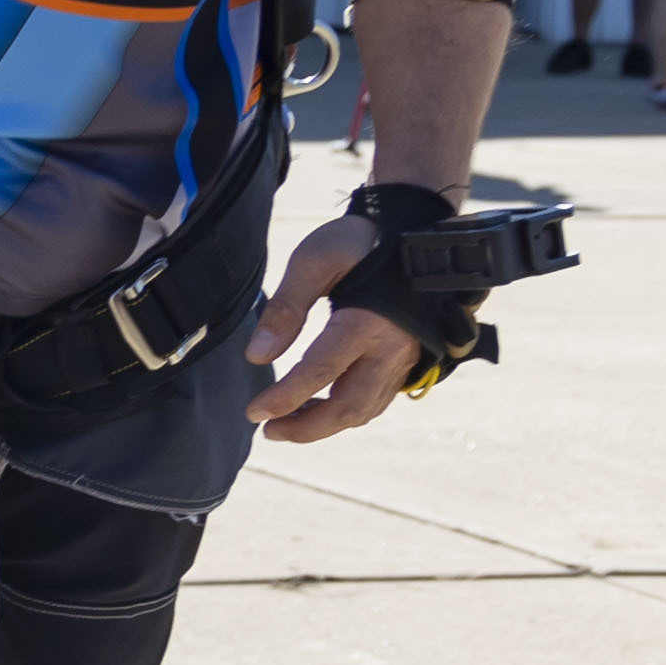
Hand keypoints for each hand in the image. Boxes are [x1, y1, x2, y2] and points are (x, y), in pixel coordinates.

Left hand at [241, 215, 418, 440]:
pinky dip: (345, 412)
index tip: (254, 412)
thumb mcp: (315, 259)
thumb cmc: (359, 243)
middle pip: (349, 406)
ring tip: (285, 423)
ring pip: (365, 409)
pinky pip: (376, 400)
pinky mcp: (405, 361)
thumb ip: (286, 307)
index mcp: (367, 322)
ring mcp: (403, 358)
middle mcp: (391, 349)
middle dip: (307, 427)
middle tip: (267, 429)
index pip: (321, 371)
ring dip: (325, 424)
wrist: (411, 235)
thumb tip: (257, 356)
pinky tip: (317, 408)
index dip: (286, 397)